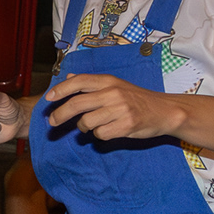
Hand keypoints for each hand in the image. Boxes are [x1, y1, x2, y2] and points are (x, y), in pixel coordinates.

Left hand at [43, 73, 179, 141]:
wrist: (165, 111)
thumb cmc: (137, 99)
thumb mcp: (115, 85)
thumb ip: (91, 83)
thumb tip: (68, 78)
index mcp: (109, 81)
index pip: (79, 82)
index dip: (61, 90)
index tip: (48, 98)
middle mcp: (113, 93)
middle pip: (76, 104)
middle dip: (60, 114)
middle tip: (52, 122)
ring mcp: (120, 110)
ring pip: (86, 122)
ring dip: (84, 127)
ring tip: (92, 125)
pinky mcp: (126, 125)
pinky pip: (100, 134)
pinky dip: (100, 135)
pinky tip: (108, 130)